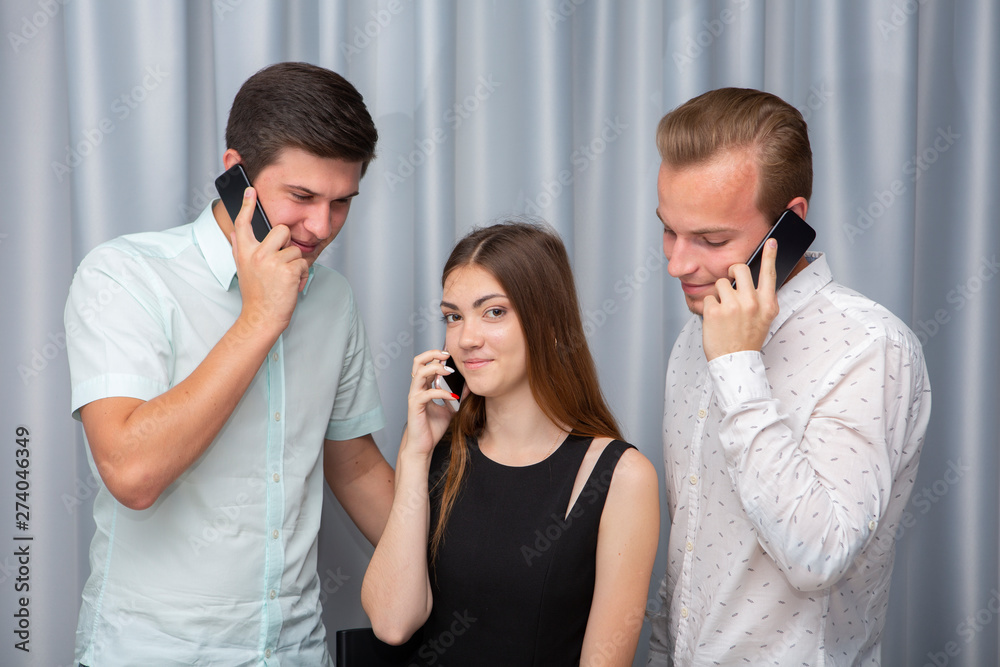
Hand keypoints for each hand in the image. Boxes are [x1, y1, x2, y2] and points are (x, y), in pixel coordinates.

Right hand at [231, 187, 308, 335]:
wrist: (262, 316)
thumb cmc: (256, 294)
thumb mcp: (243, 268)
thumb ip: (240, 248)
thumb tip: (234, 231)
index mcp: (245, 251)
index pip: (243, 223)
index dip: (247, 205)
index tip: (251, 190)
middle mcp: (256, 254)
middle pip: (282, 230)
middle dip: (288, 243)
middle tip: (282, 261)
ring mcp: (271, 261)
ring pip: (295, 250)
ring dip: (296, 264)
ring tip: (285, 278)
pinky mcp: (287, 270)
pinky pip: (303, 263)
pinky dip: (302, 274)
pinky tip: (291, 284)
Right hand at [403, 350, 460, 458]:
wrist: (423, 445)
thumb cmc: (433, 427)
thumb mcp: (450, 409)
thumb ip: (457, 397)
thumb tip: (469, 387)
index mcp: (424, 386)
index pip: (427, 363)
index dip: (437, 355)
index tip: (452, 354)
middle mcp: (417, 388)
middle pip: (418, 361)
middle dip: (432, 354)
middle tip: (447, 355)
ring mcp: (414, 396)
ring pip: (420, 372)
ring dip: (436, 369)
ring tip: (450, 371)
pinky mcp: (415, 405)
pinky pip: (427, 393)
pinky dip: (442, 392)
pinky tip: (452, 396)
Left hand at [702, 238, 779, 360]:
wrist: (735, 361)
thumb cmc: (748, 338)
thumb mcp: (765, 318)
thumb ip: (762, 298)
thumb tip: (754, 279)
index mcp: (767, 304)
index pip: (769, 274)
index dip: (770, 255)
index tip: (771, 241)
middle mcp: (752, 303)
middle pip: (740, 269)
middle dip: (733, 272)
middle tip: (732, 282)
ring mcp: (732, 306)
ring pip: (721, 282)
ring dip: (720, 293)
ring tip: (724, 311)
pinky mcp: (714, 311)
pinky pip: (709, 296)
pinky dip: (710, 306)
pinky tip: (716, 319)